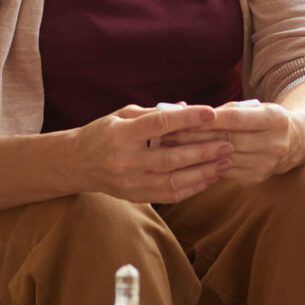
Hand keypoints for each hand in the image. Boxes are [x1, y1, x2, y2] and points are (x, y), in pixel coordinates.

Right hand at [72, 104, 233, 203]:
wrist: (76, 164)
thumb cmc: (103, 133)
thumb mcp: (123, 115)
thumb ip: (154, 112)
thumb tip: (186, 108)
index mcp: (122, 134)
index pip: (159, 125)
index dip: (187, 119)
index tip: (211, 113)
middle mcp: (126, 160)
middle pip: (170, 157)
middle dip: (203, 151)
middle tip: (227, 143)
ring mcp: (131, 182)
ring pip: (174, 181)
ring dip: (203, 172)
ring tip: (225, 162)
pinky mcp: (136, 196)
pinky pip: (170, 195)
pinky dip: (193, 187)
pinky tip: (209, 178)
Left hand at [159, 100, 303, 187]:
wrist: (292, 142)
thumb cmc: (262, 119)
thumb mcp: (252, 108)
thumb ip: (224, 111)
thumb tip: (187, 113)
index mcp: (275, 118)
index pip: (236, 119)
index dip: (208, 119)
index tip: (183, 117)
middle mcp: (274, 143)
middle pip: (227, 140)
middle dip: (195, 137)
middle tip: (167, 134)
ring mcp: (267, 163)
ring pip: (222, 158)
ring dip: (195, 154)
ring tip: (171, 149)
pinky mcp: (256, 178)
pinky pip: (224, 172)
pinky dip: (204, 166)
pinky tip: (186, 163)